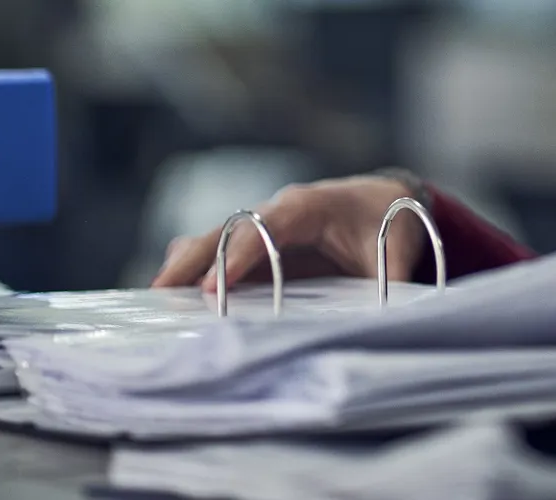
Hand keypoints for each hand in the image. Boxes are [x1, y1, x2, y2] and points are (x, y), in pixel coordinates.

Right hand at [152, 175, 426, 291]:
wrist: (388, 201)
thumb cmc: (391, 221)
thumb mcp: (398, 251)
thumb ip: (391, 282)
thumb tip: (388, 319)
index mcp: (307, 205)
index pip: (265, 226)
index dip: (238, 255)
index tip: (211, 286)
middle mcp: (276, 211)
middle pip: (225, 230)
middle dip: (192, 260)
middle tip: (161, 292)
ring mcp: (264, 226)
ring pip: (215, 240)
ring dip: (185, 266)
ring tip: (157, 299)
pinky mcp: (260, 245)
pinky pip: (221, 254)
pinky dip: (196, 271)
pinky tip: (175, 299)